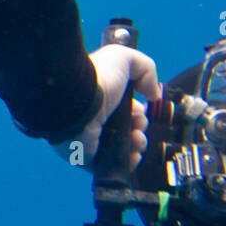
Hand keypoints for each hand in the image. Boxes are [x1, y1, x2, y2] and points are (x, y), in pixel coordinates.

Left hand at [54, 44, 160, 171]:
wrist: (72, 100)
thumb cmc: (97, 78)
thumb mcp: (124, 59)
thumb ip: (145, 69)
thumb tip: (153, 95)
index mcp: (99, 98)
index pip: (122, 110)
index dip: (137, 112)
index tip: (138, 111)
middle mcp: (93, 118)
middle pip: (125, 129)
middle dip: (140, 127)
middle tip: (136, 124)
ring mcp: (89, 139)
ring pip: (122, 147)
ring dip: (138, 143)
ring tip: (135, 137)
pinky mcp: (86, 158)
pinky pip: (111, 166)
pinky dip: (127, 162)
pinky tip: (133, 154)